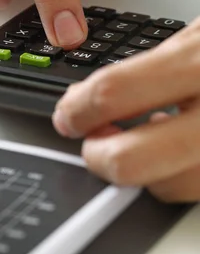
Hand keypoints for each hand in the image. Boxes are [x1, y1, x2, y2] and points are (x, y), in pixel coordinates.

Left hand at [52, 20, 199, 202]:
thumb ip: (153, 64)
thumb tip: (89, 97)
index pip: (112, 93)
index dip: (76, 110)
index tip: (67, 115)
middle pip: (130, 160)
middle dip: (98, 156)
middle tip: (94, 142)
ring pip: (167, 187)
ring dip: (142, 170)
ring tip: (142, 141)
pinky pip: (199, 189)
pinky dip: (177, 173)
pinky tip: (177, 148)